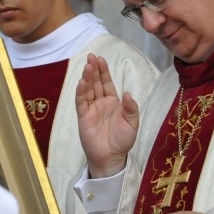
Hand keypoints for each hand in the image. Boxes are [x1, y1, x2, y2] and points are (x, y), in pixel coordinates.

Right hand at [75, 54, 138, 177]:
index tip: (101, 59)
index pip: (107, 83)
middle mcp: (100, 103)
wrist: (112, 157)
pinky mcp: (83, 118)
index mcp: (112, 102)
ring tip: (87, 66)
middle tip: (91, 57)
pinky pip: (81, 103)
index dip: (104, 71)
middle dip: (94, 70)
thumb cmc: (122, 141)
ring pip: (88, 90)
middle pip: (96, 83)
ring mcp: (91, 109)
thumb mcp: (132, 124)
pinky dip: (81, 92)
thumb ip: (131, 108)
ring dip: (87, 78)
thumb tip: (128, 93)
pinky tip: (82, 82)